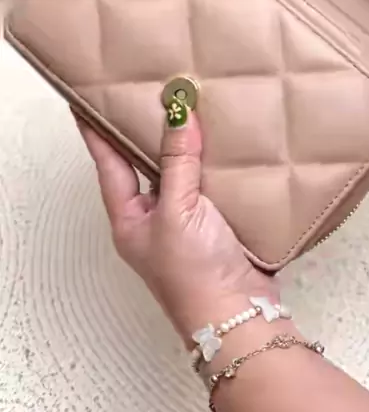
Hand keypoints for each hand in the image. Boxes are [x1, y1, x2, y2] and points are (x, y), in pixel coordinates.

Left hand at [75, 108, 278, 346]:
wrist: (239, 315)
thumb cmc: (194, 276)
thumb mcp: (178, 211)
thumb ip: (178, 162)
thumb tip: (178, 117)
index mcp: (130, 218)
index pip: (109, 165)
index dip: (97, 134)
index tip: (87, 104)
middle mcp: (154, 219)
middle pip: (146, 165)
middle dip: (149, 133)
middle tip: (151, 96)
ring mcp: (185, 223)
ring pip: (181, 173)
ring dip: (188, 147)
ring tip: (190, 111)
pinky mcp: (216, 226)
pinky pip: (212, 185)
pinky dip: (217, 165)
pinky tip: (226, 146)